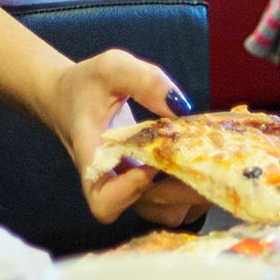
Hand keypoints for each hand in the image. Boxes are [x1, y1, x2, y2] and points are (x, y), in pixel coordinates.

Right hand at [38, 47, 203, 224]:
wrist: (67, 99)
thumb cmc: (86, 84)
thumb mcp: (111, 67)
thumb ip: (145, 80)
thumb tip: (182, 106)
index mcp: (94, 158)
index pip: (102, 200)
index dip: (127, 192)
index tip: (148, 164)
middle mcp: (113, 181)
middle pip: (146, 209)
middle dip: (181, 191)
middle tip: (209, 162)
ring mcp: (132, 187)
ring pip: (164, 212)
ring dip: (192, 196)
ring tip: (212, 165)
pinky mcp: (147, 186)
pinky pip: (174, 204)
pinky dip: (194, 193)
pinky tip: (206, 165)